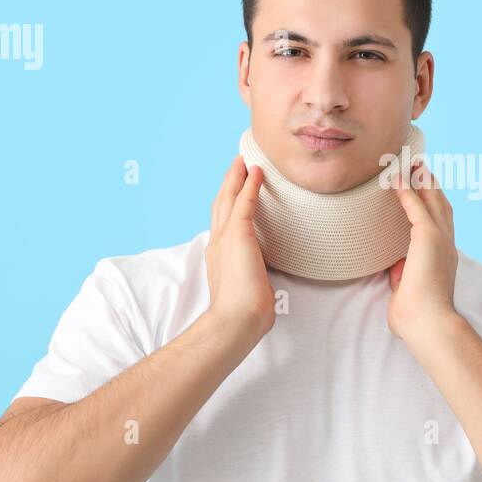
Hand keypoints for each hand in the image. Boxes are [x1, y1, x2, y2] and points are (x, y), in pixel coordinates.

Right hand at [204, 155, 275, 340]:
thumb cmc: (244, 314)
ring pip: (229, 198)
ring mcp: (226, 238)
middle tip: (236, 164)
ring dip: (237, 177)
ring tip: (244, 161)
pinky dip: (251, 185)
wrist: (235, 320)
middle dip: (228, 183)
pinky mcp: (238, 235)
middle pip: (221, 204)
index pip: (222, 222)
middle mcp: (218, 243)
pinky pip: (245, 203)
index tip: (233, 190)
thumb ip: (253, 280)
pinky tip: (257, 171)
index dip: (226, 203)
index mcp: (218, 255)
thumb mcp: (248, 290)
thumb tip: (263, 287)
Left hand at [387, 159, 459, 341]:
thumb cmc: (417, 317)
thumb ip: (403, 276)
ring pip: (431, 198)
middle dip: (430, 182)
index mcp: (444, 256)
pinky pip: (415, 206)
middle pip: (439, 202)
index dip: (432, 203)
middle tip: (419, 164)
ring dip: (420, 178)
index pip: (439, 222)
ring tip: (410, 161)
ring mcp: (440, 238)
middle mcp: (446, 243)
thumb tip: (395, 268)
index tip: (424, 188)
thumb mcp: (408, 290)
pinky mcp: (429, 237)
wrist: (429, 323)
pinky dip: (406, 190)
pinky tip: (395, 177)